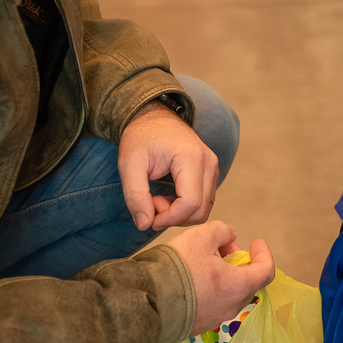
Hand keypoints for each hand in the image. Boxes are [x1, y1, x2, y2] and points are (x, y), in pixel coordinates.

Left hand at [118, 100, 219, 230]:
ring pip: (204, 208)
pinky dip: (186, 207)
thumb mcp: (129, 165)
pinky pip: (204, 200)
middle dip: (174, 216)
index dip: (169, 218)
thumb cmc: (141, 137)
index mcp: (190, 157)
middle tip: (151, 203)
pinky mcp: (211, 172)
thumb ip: (135, 196)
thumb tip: (144, 225)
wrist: (154, 116)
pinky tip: (168, 195)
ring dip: (179, 213)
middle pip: (200, 210)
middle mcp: (208, 162)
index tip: (149, 215)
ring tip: (158, 198)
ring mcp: (213, 167)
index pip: (190, 203)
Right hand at [167, 221, 274, 336]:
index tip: (256, 242)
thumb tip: (229, 236)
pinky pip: (212, 304)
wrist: (146, 301)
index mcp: (238, 286)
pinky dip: (212, 288)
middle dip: (240, 261)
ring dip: (225, 274)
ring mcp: (213, 319)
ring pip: (229, 293)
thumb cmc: (178, 267)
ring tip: (205, 258)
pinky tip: (193, 277)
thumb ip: (222, 231)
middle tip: (225, 246)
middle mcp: (230, 307)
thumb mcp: (201, 236)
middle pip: (246, 282)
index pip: (266, 272)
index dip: (264, 254)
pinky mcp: (196, 325)